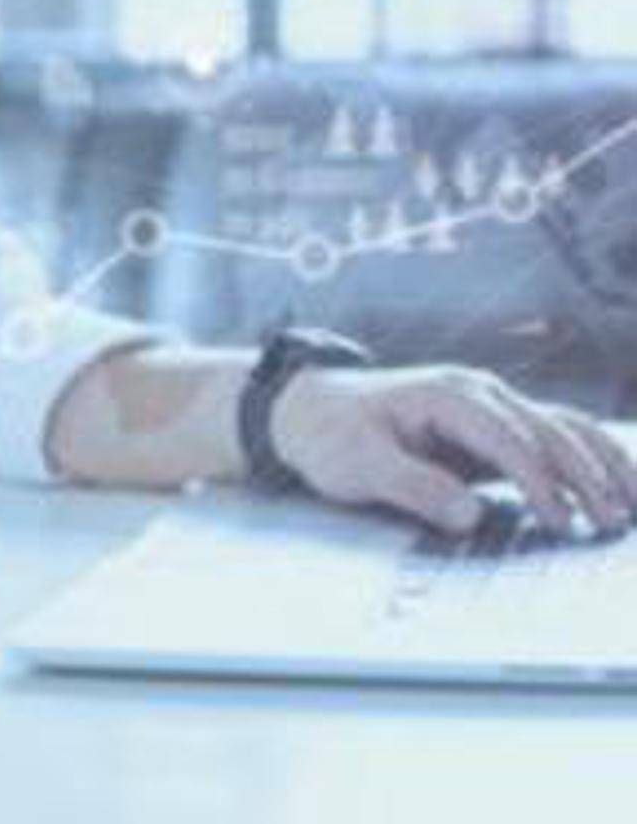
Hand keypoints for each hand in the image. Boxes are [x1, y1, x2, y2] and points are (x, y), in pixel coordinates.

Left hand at [271, 365, 636, 535]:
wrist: (310, 410)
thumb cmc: (330, 435)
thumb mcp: (356, 463)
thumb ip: (412, 486)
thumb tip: (470, 514)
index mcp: (446, 395)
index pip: (508, 437)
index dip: (537, 479)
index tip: (558, 520)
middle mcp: (477, 393)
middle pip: (547, 430)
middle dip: (584, 475)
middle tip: (611, 523)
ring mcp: (488, 406)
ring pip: (562, 428)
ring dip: (599, 464)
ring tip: (628, 509)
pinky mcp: (491, 427)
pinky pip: (552, 435)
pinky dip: (589, 455)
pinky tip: (618, 483)